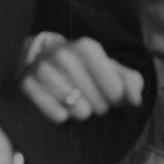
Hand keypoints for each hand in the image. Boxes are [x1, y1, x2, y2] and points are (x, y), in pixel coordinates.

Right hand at [20, 35, 143, 123]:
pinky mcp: (27, 84)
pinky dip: (61, 115)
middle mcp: (63, 55)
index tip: (110, 94)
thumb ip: (130, 82)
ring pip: (78, 110)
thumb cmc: (84, 66)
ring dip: (80, 111)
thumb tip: (136, 101)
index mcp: (86, 47)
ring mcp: (43, 69)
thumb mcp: (109, 67)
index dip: (116, 98)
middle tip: (90, 96)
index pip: (115, 90)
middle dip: (99, 105)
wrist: (41, 56)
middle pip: (98, 104)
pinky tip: (59, 104)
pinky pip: (57, 115)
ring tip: (75, 100)